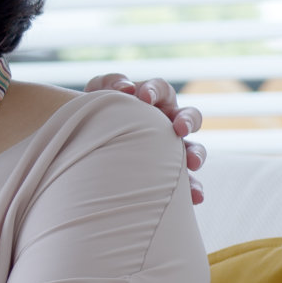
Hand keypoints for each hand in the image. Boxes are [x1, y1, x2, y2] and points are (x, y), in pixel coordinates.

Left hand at [84, 74, 206, 203]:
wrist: (85, 147)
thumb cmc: (95, 115)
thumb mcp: (98, 95)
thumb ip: (111, 84)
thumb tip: (127, 88)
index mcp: (153, 102)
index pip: (161, 90)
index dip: (155, 91)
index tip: (144, 97)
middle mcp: (167, 124)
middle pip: (189, 117)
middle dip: (187, 121)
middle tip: (179, 128)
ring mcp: (172, 150)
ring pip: (194, 149)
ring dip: (197, 155)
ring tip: (193, 163)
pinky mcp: (170, 174)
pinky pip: (187, 182)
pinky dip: (193, 189)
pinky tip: (195, 198)